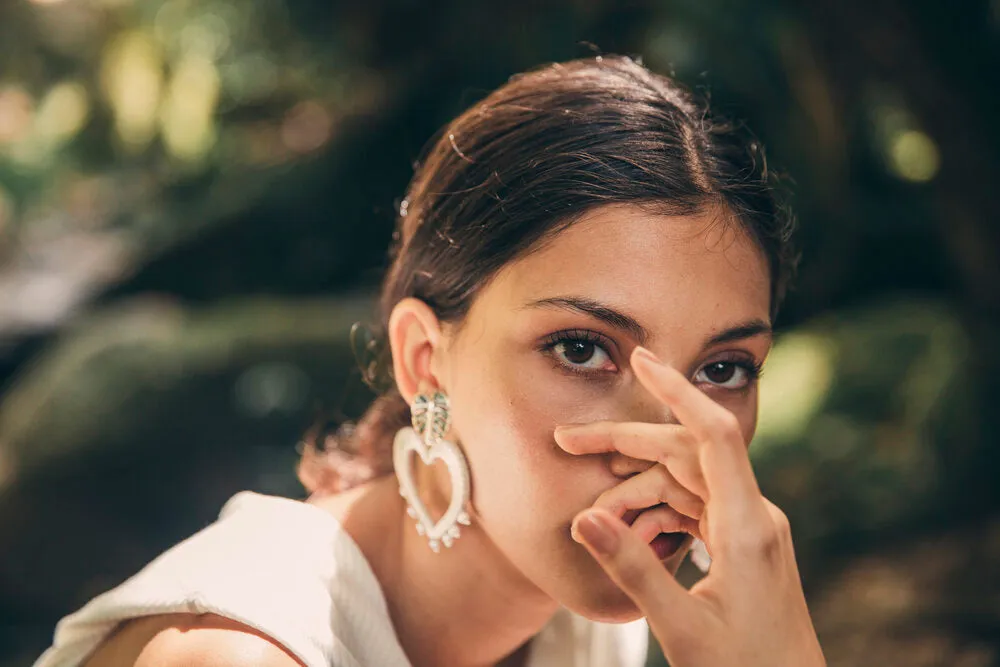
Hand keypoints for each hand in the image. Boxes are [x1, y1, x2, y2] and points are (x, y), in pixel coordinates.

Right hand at [553, 346, 824, 666]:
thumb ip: (633, 570)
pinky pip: (692, 513)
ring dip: (635, 495)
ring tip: (595, 522)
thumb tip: (585, 519)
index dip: (676, 390)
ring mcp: (750, 530)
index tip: (641, 359)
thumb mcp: (682, 629)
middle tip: (568, 441)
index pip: (713, 434)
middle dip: (625, 447)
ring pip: (682, 486)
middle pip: (684, 456)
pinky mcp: (742, 547)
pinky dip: (655, 517)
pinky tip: (628, 537)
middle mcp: (753, 516)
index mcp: (747, 525)